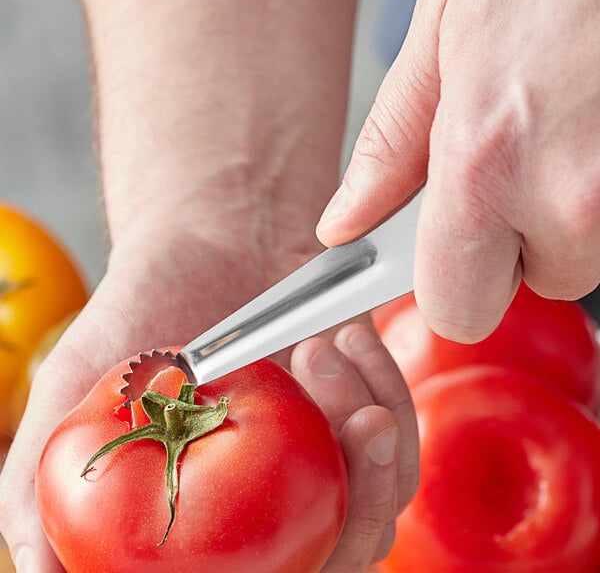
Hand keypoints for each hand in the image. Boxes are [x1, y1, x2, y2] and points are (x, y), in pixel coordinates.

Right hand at [0, 222, 417, 571]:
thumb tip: (35, 571)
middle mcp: (269, 494)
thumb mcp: (81, 377)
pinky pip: (400, 427)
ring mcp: (320, 453)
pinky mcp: (357, 406)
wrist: (211, 236)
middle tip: (356, 421)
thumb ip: (51, 469)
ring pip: (384, 494)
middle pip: (345, 553)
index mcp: (207, 508)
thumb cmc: (146, 302)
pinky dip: (388, 388)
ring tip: (321, 351)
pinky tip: (351, 339)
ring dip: (375, 431)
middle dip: (361, 500)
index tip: (286, 534)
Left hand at [317, 0, 599, 342]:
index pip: (453, 308)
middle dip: (509, 248)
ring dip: (560, 216)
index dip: (446, 287)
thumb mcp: (441, 40)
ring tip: (558, 136)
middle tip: (510, 174)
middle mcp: (568, 195)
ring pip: (578, 256)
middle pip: (523, 288)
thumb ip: (386, 149)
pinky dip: (595, 195)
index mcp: (484, 162)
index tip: (442, 262)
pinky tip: (585, 136)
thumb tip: (345, 223)